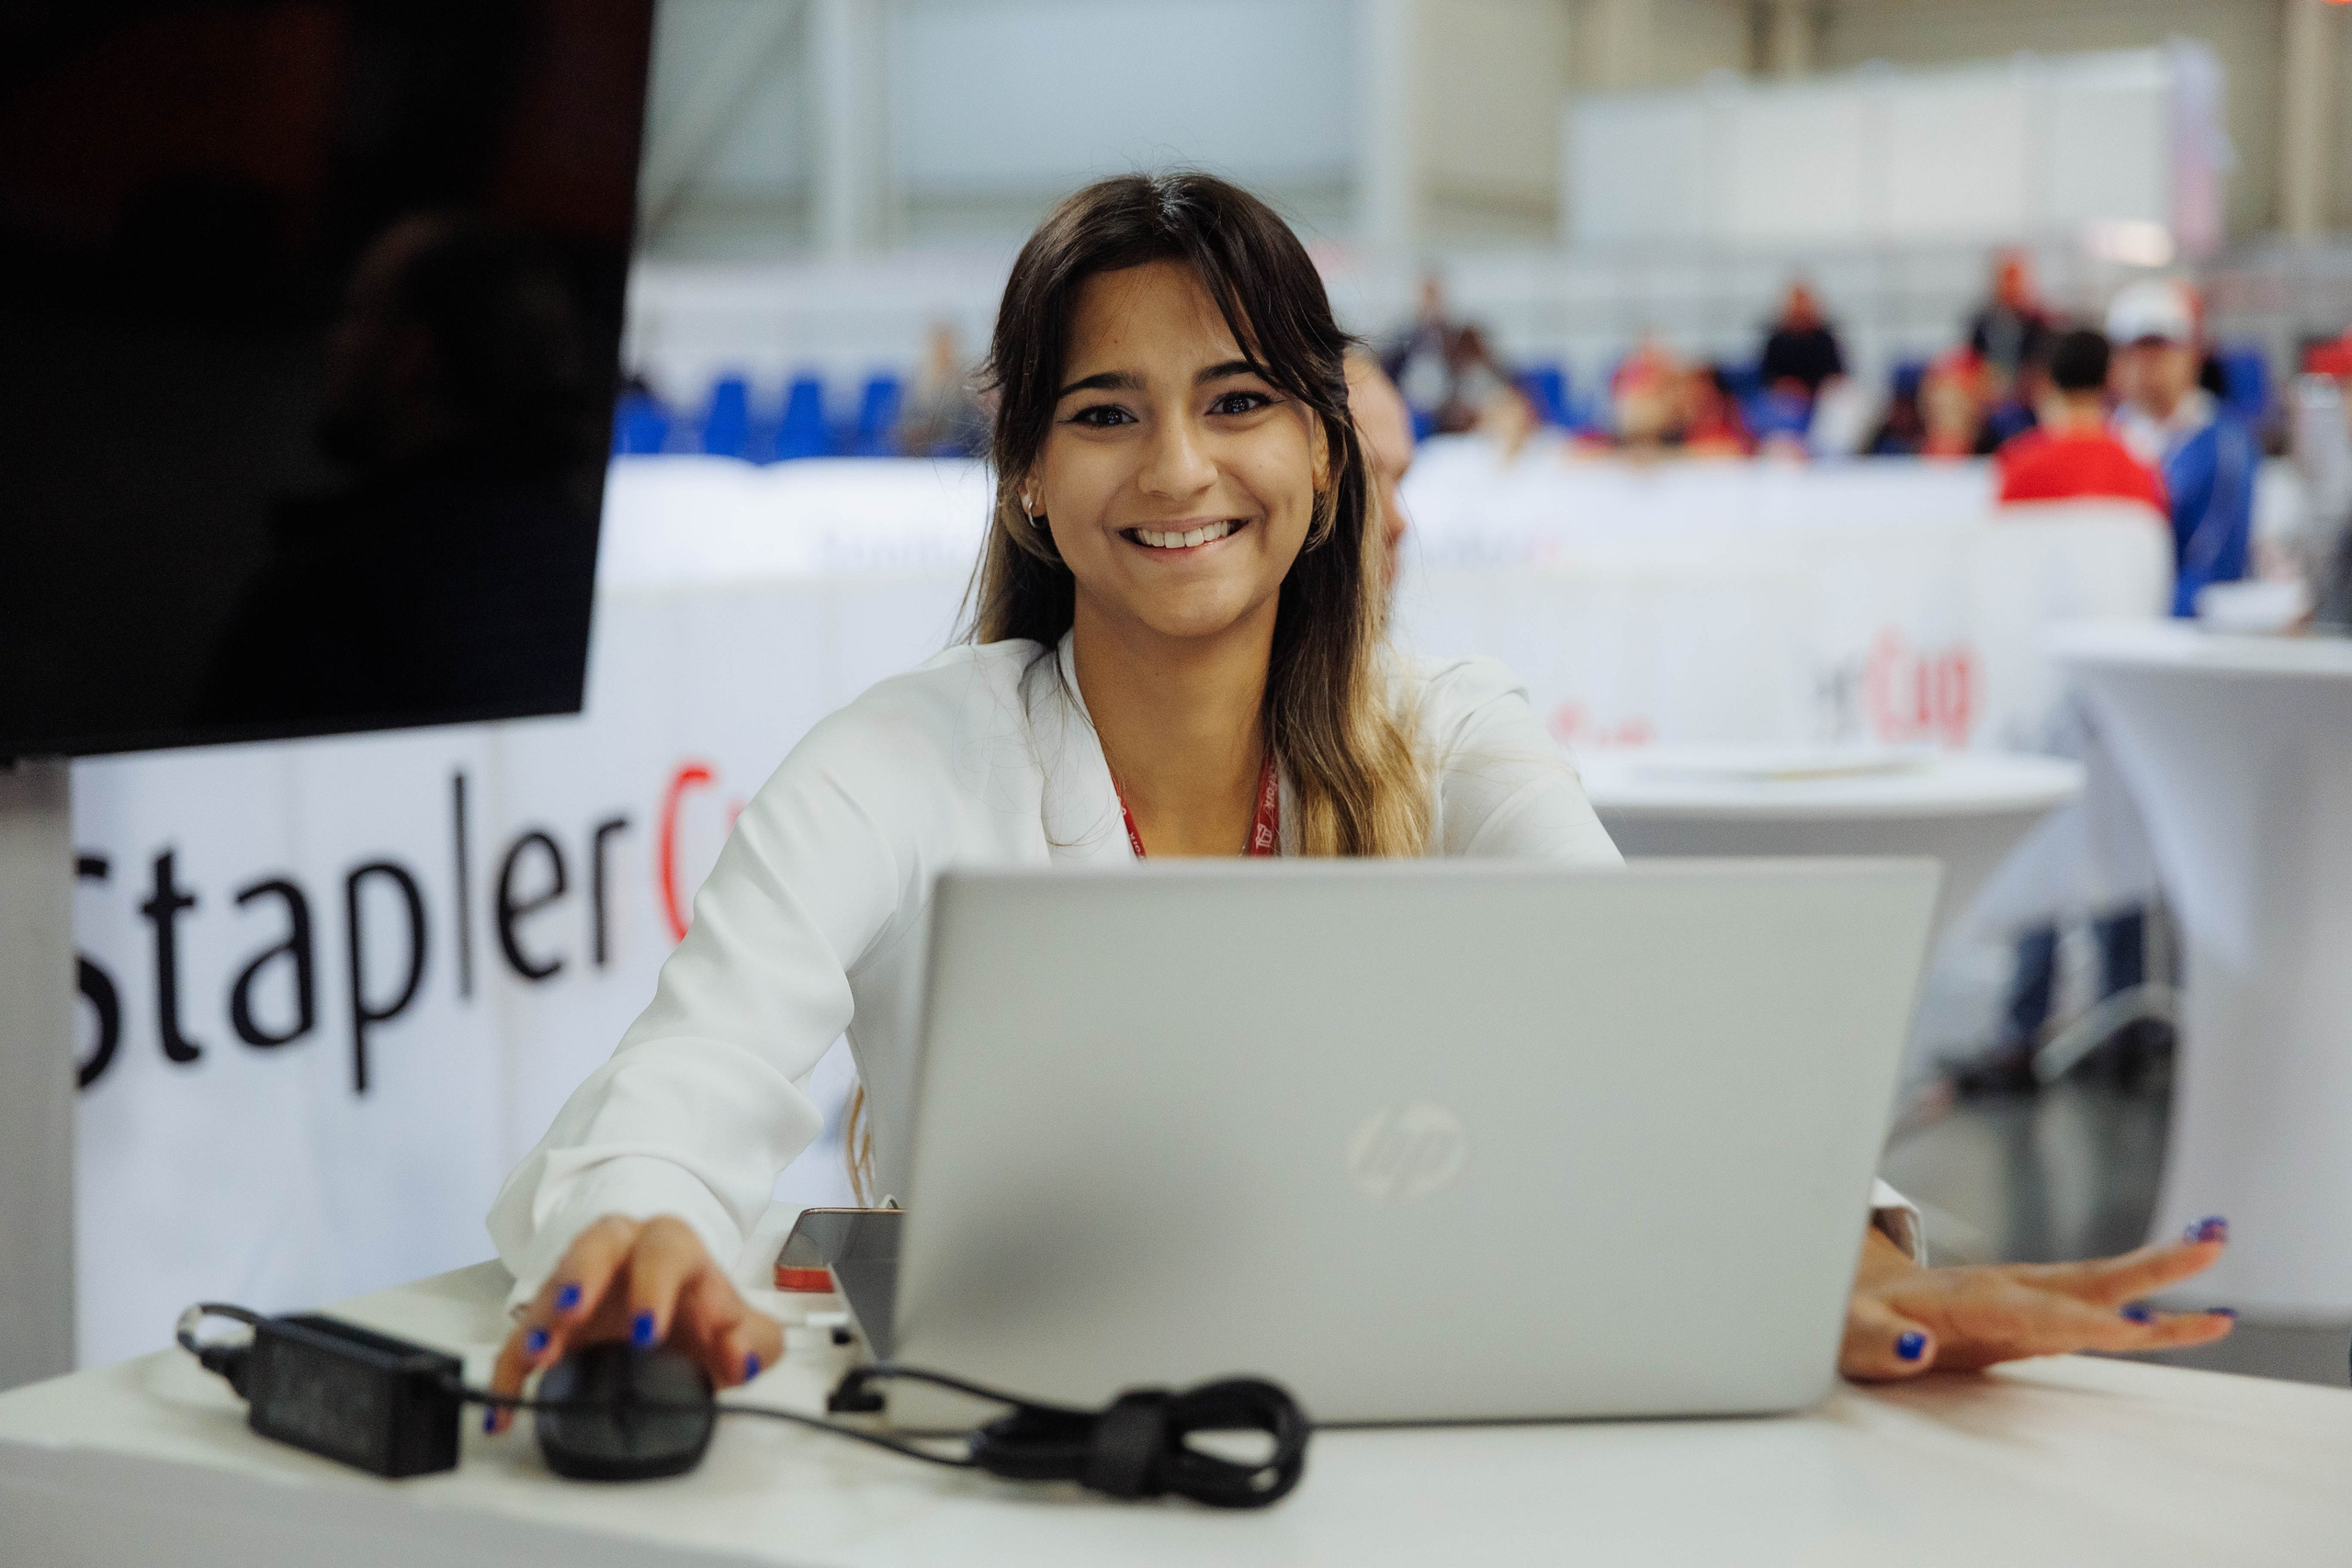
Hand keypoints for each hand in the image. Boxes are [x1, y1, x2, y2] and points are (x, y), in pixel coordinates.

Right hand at [486, 1215, 782, 1432]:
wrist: (677, 1314)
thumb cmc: (705, 1312)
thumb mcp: (744, 1328)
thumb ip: (755, 1343)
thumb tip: (739, 1359)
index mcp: (673, 1248)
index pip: (665, 1249)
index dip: (654, 1286)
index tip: (648, 1332)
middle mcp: (621, 1253)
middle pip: (596, 1245)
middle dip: (582, 1275)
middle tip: (573, 1311)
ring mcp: (579, 1284)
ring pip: (551, 1286)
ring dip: (540, 1319)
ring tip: (537, 1354)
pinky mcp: (549, 1322)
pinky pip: (518, 1343)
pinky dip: (508, 1376)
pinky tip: (503, 1412)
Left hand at [1839, 1216, 2235, 1380]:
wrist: (1855, 1300)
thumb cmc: (1851, 1318)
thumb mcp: (1850, 1335)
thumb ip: (1880, 1343)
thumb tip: (1913, 1348)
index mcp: (1963, 1296)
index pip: (2023, 1310)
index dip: (2067, 1319)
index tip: (2119, 1328)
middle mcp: (2006, 1289)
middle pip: (2083, 1279)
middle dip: (2144, 1267)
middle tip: (2206, 1243)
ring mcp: (2028, 1300)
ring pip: (2101, 1287)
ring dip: (2158, 1275)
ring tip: (2216, 1251)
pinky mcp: (2039, 1318)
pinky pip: (2100, 1316)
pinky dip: (2148, 1319)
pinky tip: (2197, 1321)